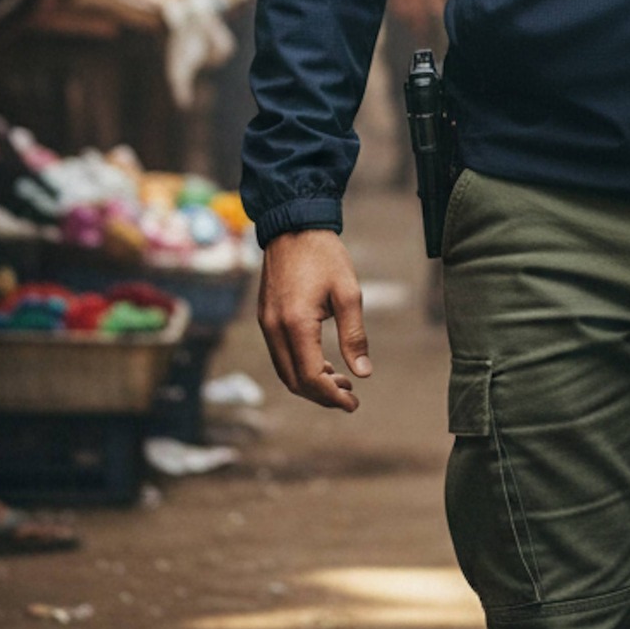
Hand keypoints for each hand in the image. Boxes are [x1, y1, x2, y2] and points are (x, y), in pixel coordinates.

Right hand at [258, 230, 371, 411]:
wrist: (294, 226)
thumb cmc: (324, 255)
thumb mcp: (348, 292)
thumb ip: (354, 335)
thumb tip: (363, 374)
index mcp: (296, 323)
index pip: (310, 377)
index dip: (331, 396)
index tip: (353, 403)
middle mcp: (275, 329)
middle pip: (294, 381)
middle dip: (321, 395)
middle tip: (349, 396)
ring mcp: (266, 324)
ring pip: (285, 371)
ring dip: (310, 383)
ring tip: (340, 381)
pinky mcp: (266, 319)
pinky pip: (280, 355)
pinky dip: (300, 367)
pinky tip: (323, 363)